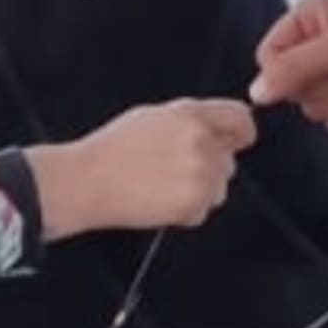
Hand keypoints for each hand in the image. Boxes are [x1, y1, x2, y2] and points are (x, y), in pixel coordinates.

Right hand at [28, 98, 255, 236]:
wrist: (86, 181)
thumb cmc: (111, 150)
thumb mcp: (151, 118)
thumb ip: (190, 121)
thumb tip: (218, 130)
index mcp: (190, 114)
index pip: (241, 119)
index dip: (239, 134)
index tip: (234, 144)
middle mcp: (201, 140)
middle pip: (229, 163)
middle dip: (209, 171)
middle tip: (171, 174)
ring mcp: (200, 172)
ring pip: (218, 190)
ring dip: (198, 194)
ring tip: (160, 188)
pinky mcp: (194, 201)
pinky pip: (202, 212)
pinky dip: (184, 214)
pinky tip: (156, 203)